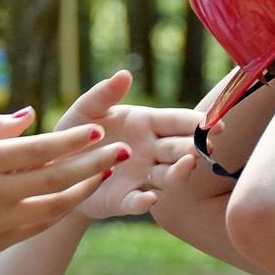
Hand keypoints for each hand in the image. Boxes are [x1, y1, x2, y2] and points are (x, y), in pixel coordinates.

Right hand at [0, 109, 121, 274]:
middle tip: (122, 150)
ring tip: (107, 172)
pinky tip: (77, 195)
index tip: (96, 130)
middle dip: (93, 163)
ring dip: (85, 188)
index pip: (36, 150)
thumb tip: (30, 115)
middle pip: (55, 178)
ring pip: (55, 205)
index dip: (70, 141)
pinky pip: (41, 225)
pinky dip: (63, 210)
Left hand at [56, 70, 201, 218]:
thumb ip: (104, 94)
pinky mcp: (125, 199)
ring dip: (179, 172)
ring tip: (186, 164)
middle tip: (202, 146)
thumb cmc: (78, 134)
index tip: (217, 124)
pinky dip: (144, 201)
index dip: (198, 123)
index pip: (178, 121)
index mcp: (146, 124)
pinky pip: (138, 201)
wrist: (58, 168)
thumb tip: (125, 74)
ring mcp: (141, 176)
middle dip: (193, 147)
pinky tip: (149, 198)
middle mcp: (150, 151)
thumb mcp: (86, 111)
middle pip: (179, 148)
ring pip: (168, 176)